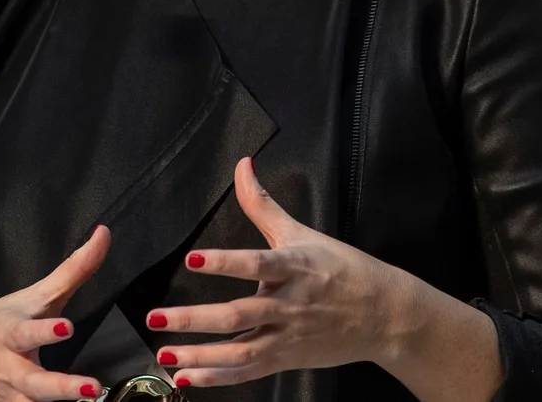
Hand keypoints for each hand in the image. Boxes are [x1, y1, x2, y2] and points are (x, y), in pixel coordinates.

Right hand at [0, 224, 111, 401]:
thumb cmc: (3, 321)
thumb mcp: (34, 296)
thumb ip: (72, 269)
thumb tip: (104, 234)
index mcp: (11, 332)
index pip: (27, 331)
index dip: (44, 330)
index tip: (66, 328)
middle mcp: (9, 366)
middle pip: (33, 381)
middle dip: (60, 386)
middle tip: (91, 388)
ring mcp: (9, 393)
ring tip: (90, 400)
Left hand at [145, 158, 446, 389]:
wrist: (385, 314)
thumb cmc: (341, 268)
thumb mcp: (302, 233)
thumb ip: (263, 204)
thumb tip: (242, 164)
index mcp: (293, 267)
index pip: (256, 264)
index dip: (224, 262)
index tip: (191, 259)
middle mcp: (289, 303)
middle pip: (239, 314)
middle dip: (195, 319)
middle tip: (156, 317)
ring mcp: (288, 335)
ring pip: (240, 351)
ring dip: (200, 356)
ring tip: (165, 354)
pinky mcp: (288, 358)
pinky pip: (249, 371)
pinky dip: (219, 378)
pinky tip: (187, 377)